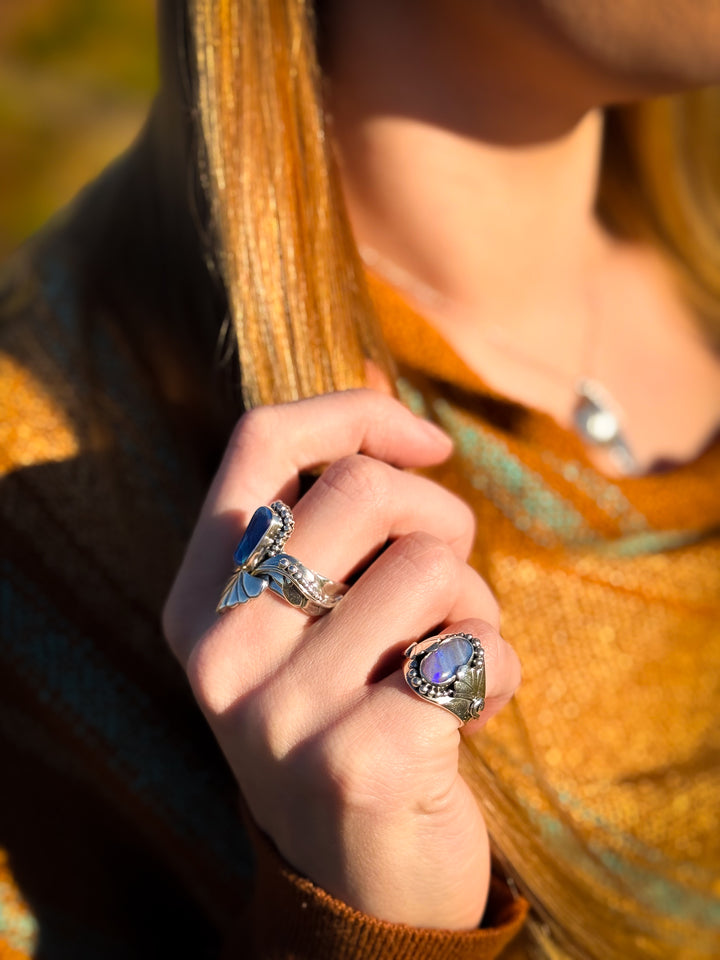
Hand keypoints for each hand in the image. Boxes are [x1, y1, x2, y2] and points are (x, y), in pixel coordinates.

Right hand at [163, 390, 520, 929]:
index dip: (357, 414)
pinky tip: (465, 716)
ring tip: (448, 660)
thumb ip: (329, 505)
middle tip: (445, 591)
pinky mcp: (358, 762)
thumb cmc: (347, 713)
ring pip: (434, 565)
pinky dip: (497, 670)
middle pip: (367, 490)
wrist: (359, 881)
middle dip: (443, 524)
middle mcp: (221, 650)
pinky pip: (475, 648)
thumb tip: (374, 368)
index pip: (261, 441)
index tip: (429, 445)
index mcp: (201, 598)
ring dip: (474, 606)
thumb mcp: (313, 613)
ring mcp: (280, 712)